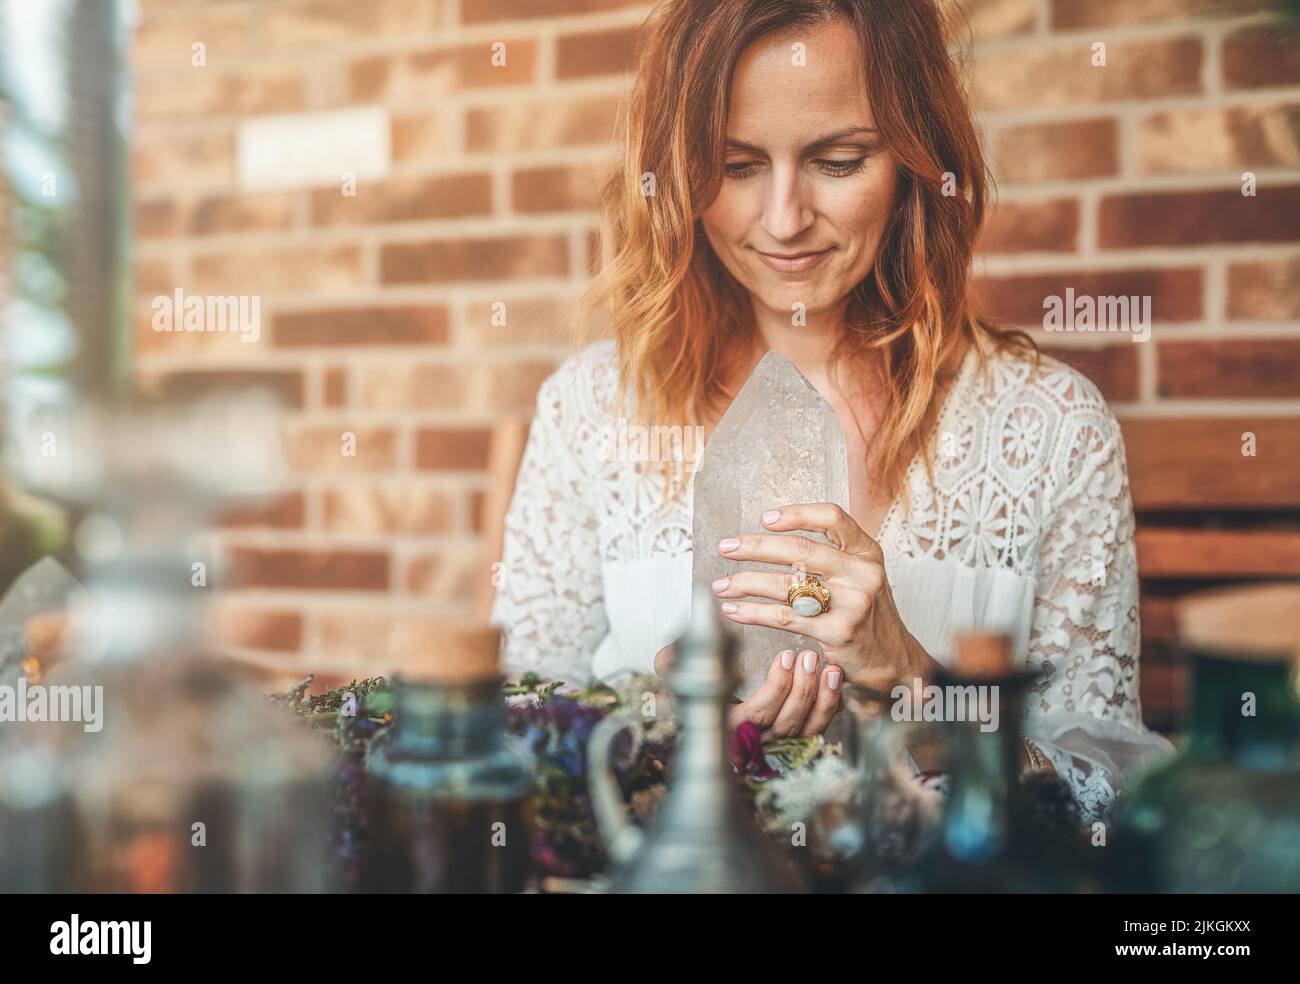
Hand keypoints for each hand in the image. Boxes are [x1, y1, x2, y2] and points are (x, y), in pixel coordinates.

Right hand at [654, 644, 842, 737]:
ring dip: (818, 695)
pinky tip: (833, 680)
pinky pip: (817, 729)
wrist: (709, 700)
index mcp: (724, 727)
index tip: (785, 656)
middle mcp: (751, 742)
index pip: (755, 715)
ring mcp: (775, 744)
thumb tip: (666, 658)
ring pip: (805, 729)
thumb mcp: (677, 670)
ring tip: (824, 665)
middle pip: (784, 723)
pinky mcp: (794, 739)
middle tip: (807, 655)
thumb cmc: (696, 680)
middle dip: (801, 687)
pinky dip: (829, 705)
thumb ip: (670, 662)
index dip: (775, 688)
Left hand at [713, 502, 942, 686]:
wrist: (891, 661)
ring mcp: (852, 602)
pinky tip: (734, 609)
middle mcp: (862, 573)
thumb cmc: (866, 614)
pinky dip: (752, 612)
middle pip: (800, 549)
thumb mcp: (861, 575)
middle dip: (755, 546)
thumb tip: (774, 537)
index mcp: (867, 552)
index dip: (796, 514)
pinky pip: (783, 616)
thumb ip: (832, 554)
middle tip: (726, 547)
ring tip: (721, 584)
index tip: (764, 518)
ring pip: (786, 584)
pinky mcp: (837, 631)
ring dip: (745, 582)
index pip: (832, 517)